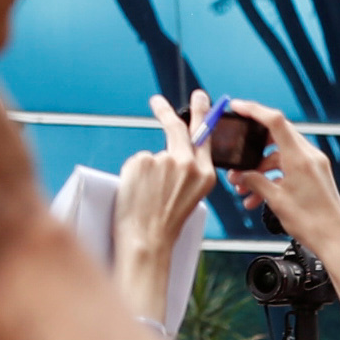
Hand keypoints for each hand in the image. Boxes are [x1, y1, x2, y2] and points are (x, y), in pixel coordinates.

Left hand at [113, 93, 215, 323]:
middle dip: (166, 111)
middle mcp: (188, 163)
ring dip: (145, 171)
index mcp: (205, 175)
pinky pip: (136, 162)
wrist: (147, 241)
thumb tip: (170, 150)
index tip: (200, 98)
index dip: (202, 114)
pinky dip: (133, 174)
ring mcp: (164, 160)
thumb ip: (186, 171)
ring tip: (146, 196)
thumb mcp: (189, 195)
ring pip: (151, 155)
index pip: (204, 135)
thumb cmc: (165, 224)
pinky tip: (137, 192)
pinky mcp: (142, 160)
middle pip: (176, 128)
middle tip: (157, 101)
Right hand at [228, 102, 339, 255]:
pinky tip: (258, 197)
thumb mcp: (276, 201)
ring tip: (244, 188)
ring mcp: (313, 166)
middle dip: (253, 146)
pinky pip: (288, 168)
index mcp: (300, 157)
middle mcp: (309, 156)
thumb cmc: (312, 223)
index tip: (237, 107)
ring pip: (280, 156)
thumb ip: (255, 182)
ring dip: (260, 169)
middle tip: (237, 152)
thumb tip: (240, 175)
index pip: (275, 121)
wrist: (336, 241)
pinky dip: (273, 177)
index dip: (254, 110)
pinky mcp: (315, 176)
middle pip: (276, 136)